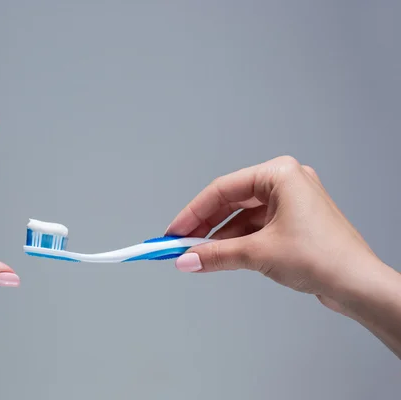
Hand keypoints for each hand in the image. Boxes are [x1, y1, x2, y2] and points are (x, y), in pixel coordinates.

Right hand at [166, 156, 384, 314]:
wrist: (359, 285)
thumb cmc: (323, 258)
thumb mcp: (258, 253)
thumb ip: (216, 255)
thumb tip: (186, 260)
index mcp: (280, 174)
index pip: (223, 189)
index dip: (193, 212)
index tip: (174, 231)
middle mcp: (286, 182)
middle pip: (232, 201)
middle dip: (205, 225)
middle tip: (181, 243)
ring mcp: (292, 202)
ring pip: (243, 216)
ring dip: (220, 236)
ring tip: (198, 254)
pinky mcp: (295, 221)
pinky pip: (256, 226)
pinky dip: (238, 240)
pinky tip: (221, 255)